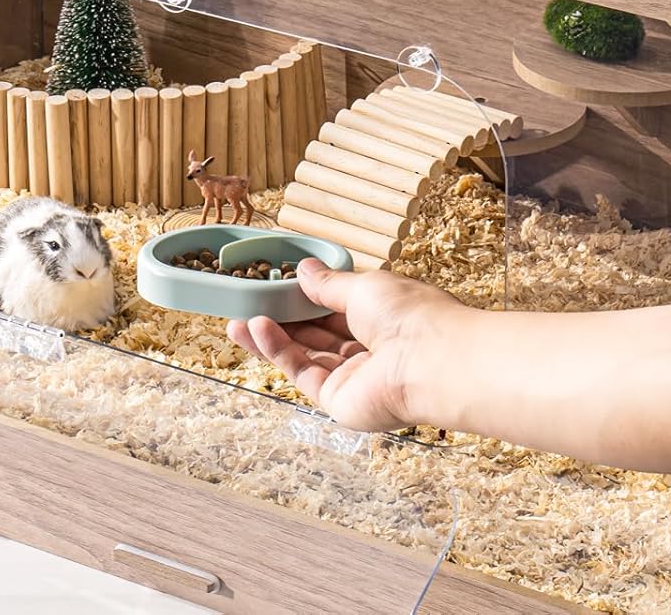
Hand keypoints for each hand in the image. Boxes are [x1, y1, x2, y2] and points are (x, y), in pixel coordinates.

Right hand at [227, 258, 460, 432]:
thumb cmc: (411, 316)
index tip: (271, 285)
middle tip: (246, 305)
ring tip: (236, 320)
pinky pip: (301, 372)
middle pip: (313, 335)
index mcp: (378, 320)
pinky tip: (255, 329)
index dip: (302, 298)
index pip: (332, 309)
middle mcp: (366, 351)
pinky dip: (277, 351)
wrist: (434, 362)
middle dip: (280, 320)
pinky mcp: (339, 401)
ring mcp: (352, 379)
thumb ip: (328, 284)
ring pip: (302, 355)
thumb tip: (304, 269)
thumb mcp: (363, 287)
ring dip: (270, 337)